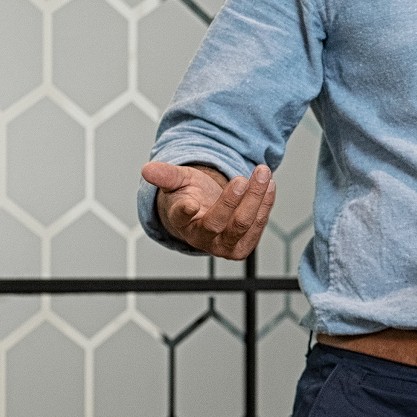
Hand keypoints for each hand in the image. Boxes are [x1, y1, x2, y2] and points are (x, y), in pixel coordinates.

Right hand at [144, 161, 274, 259]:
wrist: (206, 213)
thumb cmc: (190, 196)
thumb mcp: (177, 182)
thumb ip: (165, 175)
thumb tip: (147, 169)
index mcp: (181, 222)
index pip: (181, 217)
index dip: (185, 211)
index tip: (190, 203)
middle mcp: (202, 238)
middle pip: (220, 222)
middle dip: (234, 199)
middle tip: (242, 178)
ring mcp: (224, 246)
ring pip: (244, 224)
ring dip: (256, 197)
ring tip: (263, 174)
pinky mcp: (243, 246)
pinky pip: (258, 225)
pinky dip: (265, 203)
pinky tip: (269, 185)